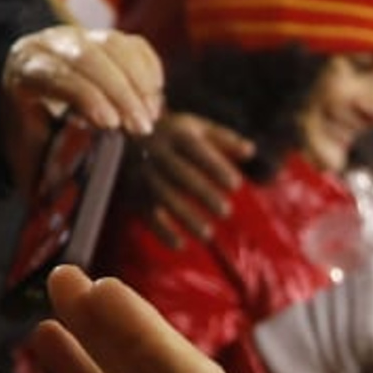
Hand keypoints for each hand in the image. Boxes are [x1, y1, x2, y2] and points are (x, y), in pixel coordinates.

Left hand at [0, 26, 164, 190]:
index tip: (110, 125)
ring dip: (140, 82)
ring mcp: (81, 37)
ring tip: (152, 117)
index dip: (86, 96)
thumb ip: (40, 173)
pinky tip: (154, 99)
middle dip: (121, 92)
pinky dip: (150, 71)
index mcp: (25, 70)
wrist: (25, 94)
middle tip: (142, 129)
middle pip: (90, 56)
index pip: (57, 73)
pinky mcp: (107, 40)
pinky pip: (135, 47)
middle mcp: (51, 45)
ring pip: (116, 46)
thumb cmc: (27, 130)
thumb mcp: (24, 152)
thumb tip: (58, 208)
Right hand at [135, 113, 255, 245]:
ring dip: (184, 217)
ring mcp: (141, 174)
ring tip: (207, 234)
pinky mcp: (132, 193)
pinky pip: (145, 214)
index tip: (236, 184)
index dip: (215, 167)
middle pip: (179, 174)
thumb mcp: (195, 128)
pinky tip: (180, 244)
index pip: (196, 150)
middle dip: (202, 194)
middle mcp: (155, 153)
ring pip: (162, 196)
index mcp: (175, 134)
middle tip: (225, 211)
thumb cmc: (171, 134)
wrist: (121, 135)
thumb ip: (224, 139)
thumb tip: (251, 151)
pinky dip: (161, 231)